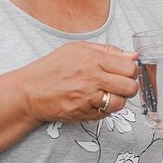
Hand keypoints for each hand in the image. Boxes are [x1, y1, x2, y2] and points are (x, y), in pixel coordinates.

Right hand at [16, 42, 139, 124]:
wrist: (28, 91)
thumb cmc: (52, 68)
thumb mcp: (78, 48)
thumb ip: (108, 51)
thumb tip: (133, 56)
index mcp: (93, 59)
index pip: (130, 68)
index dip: (131, 71)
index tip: (125, 72)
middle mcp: (92, 79)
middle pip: (130, 88)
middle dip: (128, 87)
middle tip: (119, 85)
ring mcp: (87, 98)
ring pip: (120, 104)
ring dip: (117, 100)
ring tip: (105, 94)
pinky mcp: (82, 114)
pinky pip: (105, 114)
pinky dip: (102, 109)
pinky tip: (92, 102)